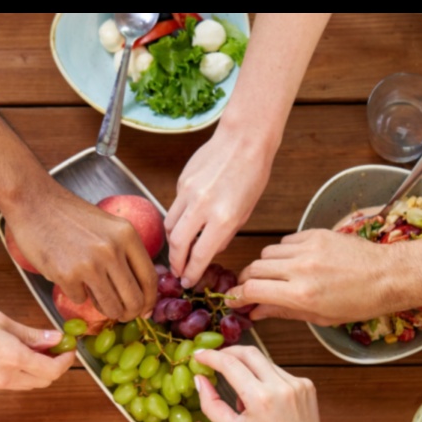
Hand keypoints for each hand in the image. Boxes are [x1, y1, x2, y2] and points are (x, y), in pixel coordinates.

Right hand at [0, 309, 73, 390]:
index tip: (68, 348)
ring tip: (34, 350)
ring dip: (38, 371)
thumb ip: (30, 333)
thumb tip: (54, 338)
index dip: (66, 360)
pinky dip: (22, 373)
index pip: (52, 369)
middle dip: (55, 366)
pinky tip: (15, 356)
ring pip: (29, 385)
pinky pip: (12, 384)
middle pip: (44, 381)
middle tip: (54, 347)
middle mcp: (6, 377)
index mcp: (13, 358)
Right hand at [8, 184, 157, 321]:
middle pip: (134, 299)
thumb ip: (125, 253)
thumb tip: (140, 290)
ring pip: (110, 306)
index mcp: (127, 236)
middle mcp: (112, 250)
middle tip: (121, 314)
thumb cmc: (70, 216)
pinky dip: (76, 294)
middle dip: (129, 313)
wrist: (34, 202)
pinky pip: (80, 299)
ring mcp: (90, 264)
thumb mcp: (109, 227)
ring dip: (105, 309)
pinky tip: (68, 276)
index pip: (149, 278)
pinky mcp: (67, 275)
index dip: (149, 300)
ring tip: (95, 296)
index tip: (144, 310)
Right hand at [165, 128, 274, 287]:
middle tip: (178, 271)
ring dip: (172, 242)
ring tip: (179, 250)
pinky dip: (177, 218)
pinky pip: (174, 207)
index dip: (192, 272)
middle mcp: (201, 207)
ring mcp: (188, 193)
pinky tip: (187, 220)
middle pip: (176, 244)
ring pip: (169, 226)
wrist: (243, 139)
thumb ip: (225, 233)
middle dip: (175, 262)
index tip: (188, 282)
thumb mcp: (246, 211)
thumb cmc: (252, 174)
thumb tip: (209, 249)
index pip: (200, 255)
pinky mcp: (181, 182)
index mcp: (223, 218)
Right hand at [193, 347, 330, 421]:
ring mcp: (297, 383)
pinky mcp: (306, 384)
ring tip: (242, 393)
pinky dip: (265, 379)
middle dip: (229, 352)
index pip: (230, 364)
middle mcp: (281, 385)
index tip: (199, 355)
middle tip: (215, 360)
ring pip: (264, 362)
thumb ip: (212, 404)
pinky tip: (263, 400)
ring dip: (248, 368)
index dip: (211, 356)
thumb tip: (200, 379)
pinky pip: (278, 372)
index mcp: (260, 398)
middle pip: (249, 352)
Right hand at [227, 230, 399, 325]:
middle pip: (254, 269)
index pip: (253, 289)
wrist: (389, 275)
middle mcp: (301, 268)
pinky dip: (283, 252)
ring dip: (265, 265)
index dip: (238, 296)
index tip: (233, 299)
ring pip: (267, 253)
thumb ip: (283, 311)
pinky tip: (294, 261)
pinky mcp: (316, 234)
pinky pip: (286, 241)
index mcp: (301, 294)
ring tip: (276, 276)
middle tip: (251, 289)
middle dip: (247, 280)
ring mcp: (308, 248)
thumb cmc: (360, 302)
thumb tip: (256, 312)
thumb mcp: (320, 316)